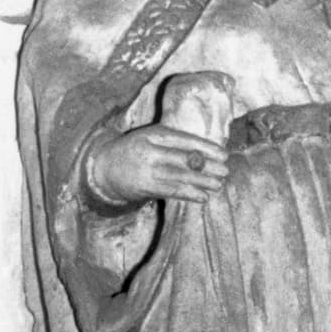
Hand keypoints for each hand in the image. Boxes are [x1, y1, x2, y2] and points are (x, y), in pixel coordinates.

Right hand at [85, 125, 228, 204]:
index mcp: (155, 133)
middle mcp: (151, 150)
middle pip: (184, 158)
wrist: (104, 167)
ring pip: (180, 176)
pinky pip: (171, 191)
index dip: (206, 148)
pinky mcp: (144, 186)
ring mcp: (147, 169)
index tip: (224, 154)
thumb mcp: (152, 138)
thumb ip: (175, 142)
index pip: (186, 140)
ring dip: (202, 182)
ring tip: (218, 185)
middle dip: (208, 165)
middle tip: (226, 171)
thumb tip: (207, 152)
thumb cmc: (137, 151)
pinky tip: (203, 197)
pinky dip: (189, 194)